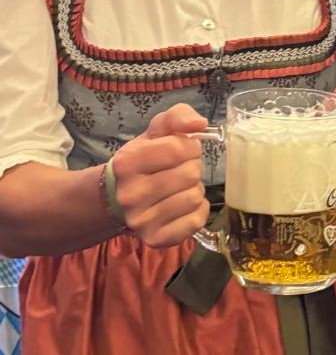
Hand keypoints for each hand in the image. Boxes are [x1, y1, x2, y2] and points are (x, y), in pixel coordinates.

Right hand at [110, 103, 208, 246]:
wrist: (116, 198)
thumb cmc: (143, 160)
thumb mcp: (156, 131)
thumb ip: (178, 116)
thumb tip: (199, 124)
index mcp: (128, 163)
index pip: (181, 149)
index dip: (188, 147)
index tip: (180, 151)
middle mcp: (130, 194)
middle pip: (191, 174)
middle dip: (192, 167)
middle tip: (178, 170)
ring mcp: (141, 220)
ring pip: (195, 196)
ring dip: (194, 189)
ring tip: (178, 187)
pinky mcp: (156, 239)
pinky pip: (197, 220)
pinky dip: (197, 210)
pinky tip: (182, 205)